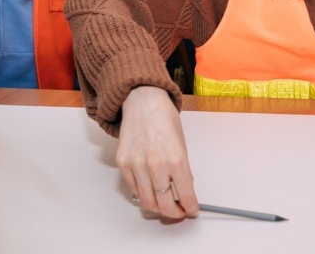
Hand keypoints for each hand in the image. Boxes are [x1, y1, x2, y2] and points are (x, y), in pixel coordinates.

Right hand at [117, 86, 198, 219]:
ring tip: (165, 206)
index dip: (190, 207)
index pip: (185, 195)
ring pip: (147, 201)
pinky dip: (143, 194)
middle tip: (179, 212)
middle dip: (174, 213)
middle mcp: (155, 165)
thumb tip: (184, 190)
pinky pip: (134, 189)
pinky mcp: (123, 164)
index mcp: (176, 159)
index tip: (192, 210)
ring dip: (158, 208)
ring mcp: (137, 165)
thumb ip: (182, 169)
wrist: (142, 102)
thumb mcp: (182, 145)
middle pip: (164, 204)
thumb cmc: (164, 118)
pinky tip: (151, 191)